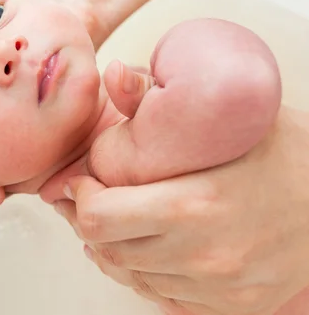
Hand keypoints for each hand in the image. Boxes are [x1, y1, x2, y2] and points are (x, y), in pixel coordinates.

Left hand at [51, 107, 308, 314]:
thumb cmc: (285, 152)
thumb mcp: (222, 118)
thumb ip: (156, 99)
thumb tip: (114, 73)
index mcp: (194, 206)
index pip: (99, 218)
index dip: (80, 197)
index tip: (83, 181)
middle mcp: (205, 255)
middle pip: (108, 251)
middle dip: (90, 222)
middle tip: (92, 199)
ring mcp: (221, 286)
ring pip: (134, 277)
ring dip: (116, 250)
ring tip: (118, 222)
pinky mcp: (235, 305)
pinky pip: (167, 298)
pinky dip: (149, 274)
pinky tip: (151, 249)